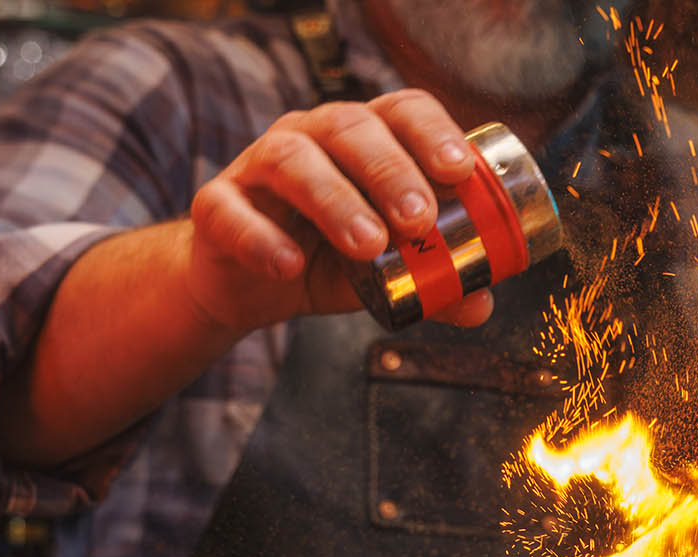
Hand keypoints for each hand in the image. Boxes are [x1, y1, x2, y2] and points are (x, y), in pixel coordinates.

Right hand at [183, 89, 494, 334]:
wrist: (247, 283)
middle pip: (349, 127)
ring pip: (291, 161)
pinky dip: (261, 238)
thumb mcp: (387, 275)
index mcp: (363, 138)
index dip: (432, 132)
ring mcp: (258, 165)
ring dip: (335, 200)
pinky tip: (290, 265)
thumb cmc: (328, 258)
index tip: (460, 171)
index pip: (401, 110)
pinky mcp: (217, 204)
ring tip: (369, 246)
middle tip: (420, 218)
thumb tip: (481, 304)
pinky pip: (230, 211)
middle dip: (390, 170)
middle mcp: (311, 136)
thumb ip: (433, 285)